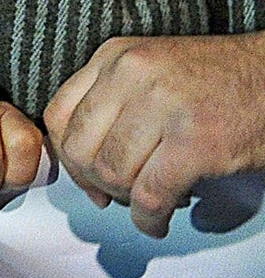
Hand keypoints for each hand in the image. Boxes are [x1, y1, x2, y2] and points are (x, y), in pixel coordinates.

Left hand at [46, 32, 264, 236]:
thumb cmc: (219, 81)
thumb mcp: (151, 71)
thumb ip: (111, 101)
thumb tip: (81, 166)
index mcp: (115, 56)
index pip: (58, 115)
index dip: (66, 158)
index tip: (83, 178)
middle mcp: (132, 75)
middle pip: (81, 149)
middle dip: (95, 184)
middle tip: (117, 194)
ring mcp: (163, 107)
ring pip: (113, 175)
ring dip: (127, 201)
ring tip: (149, 200)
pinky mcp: (195, 144)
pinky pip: (150, 196)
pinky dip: (149, 220)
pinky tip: (158, 221)